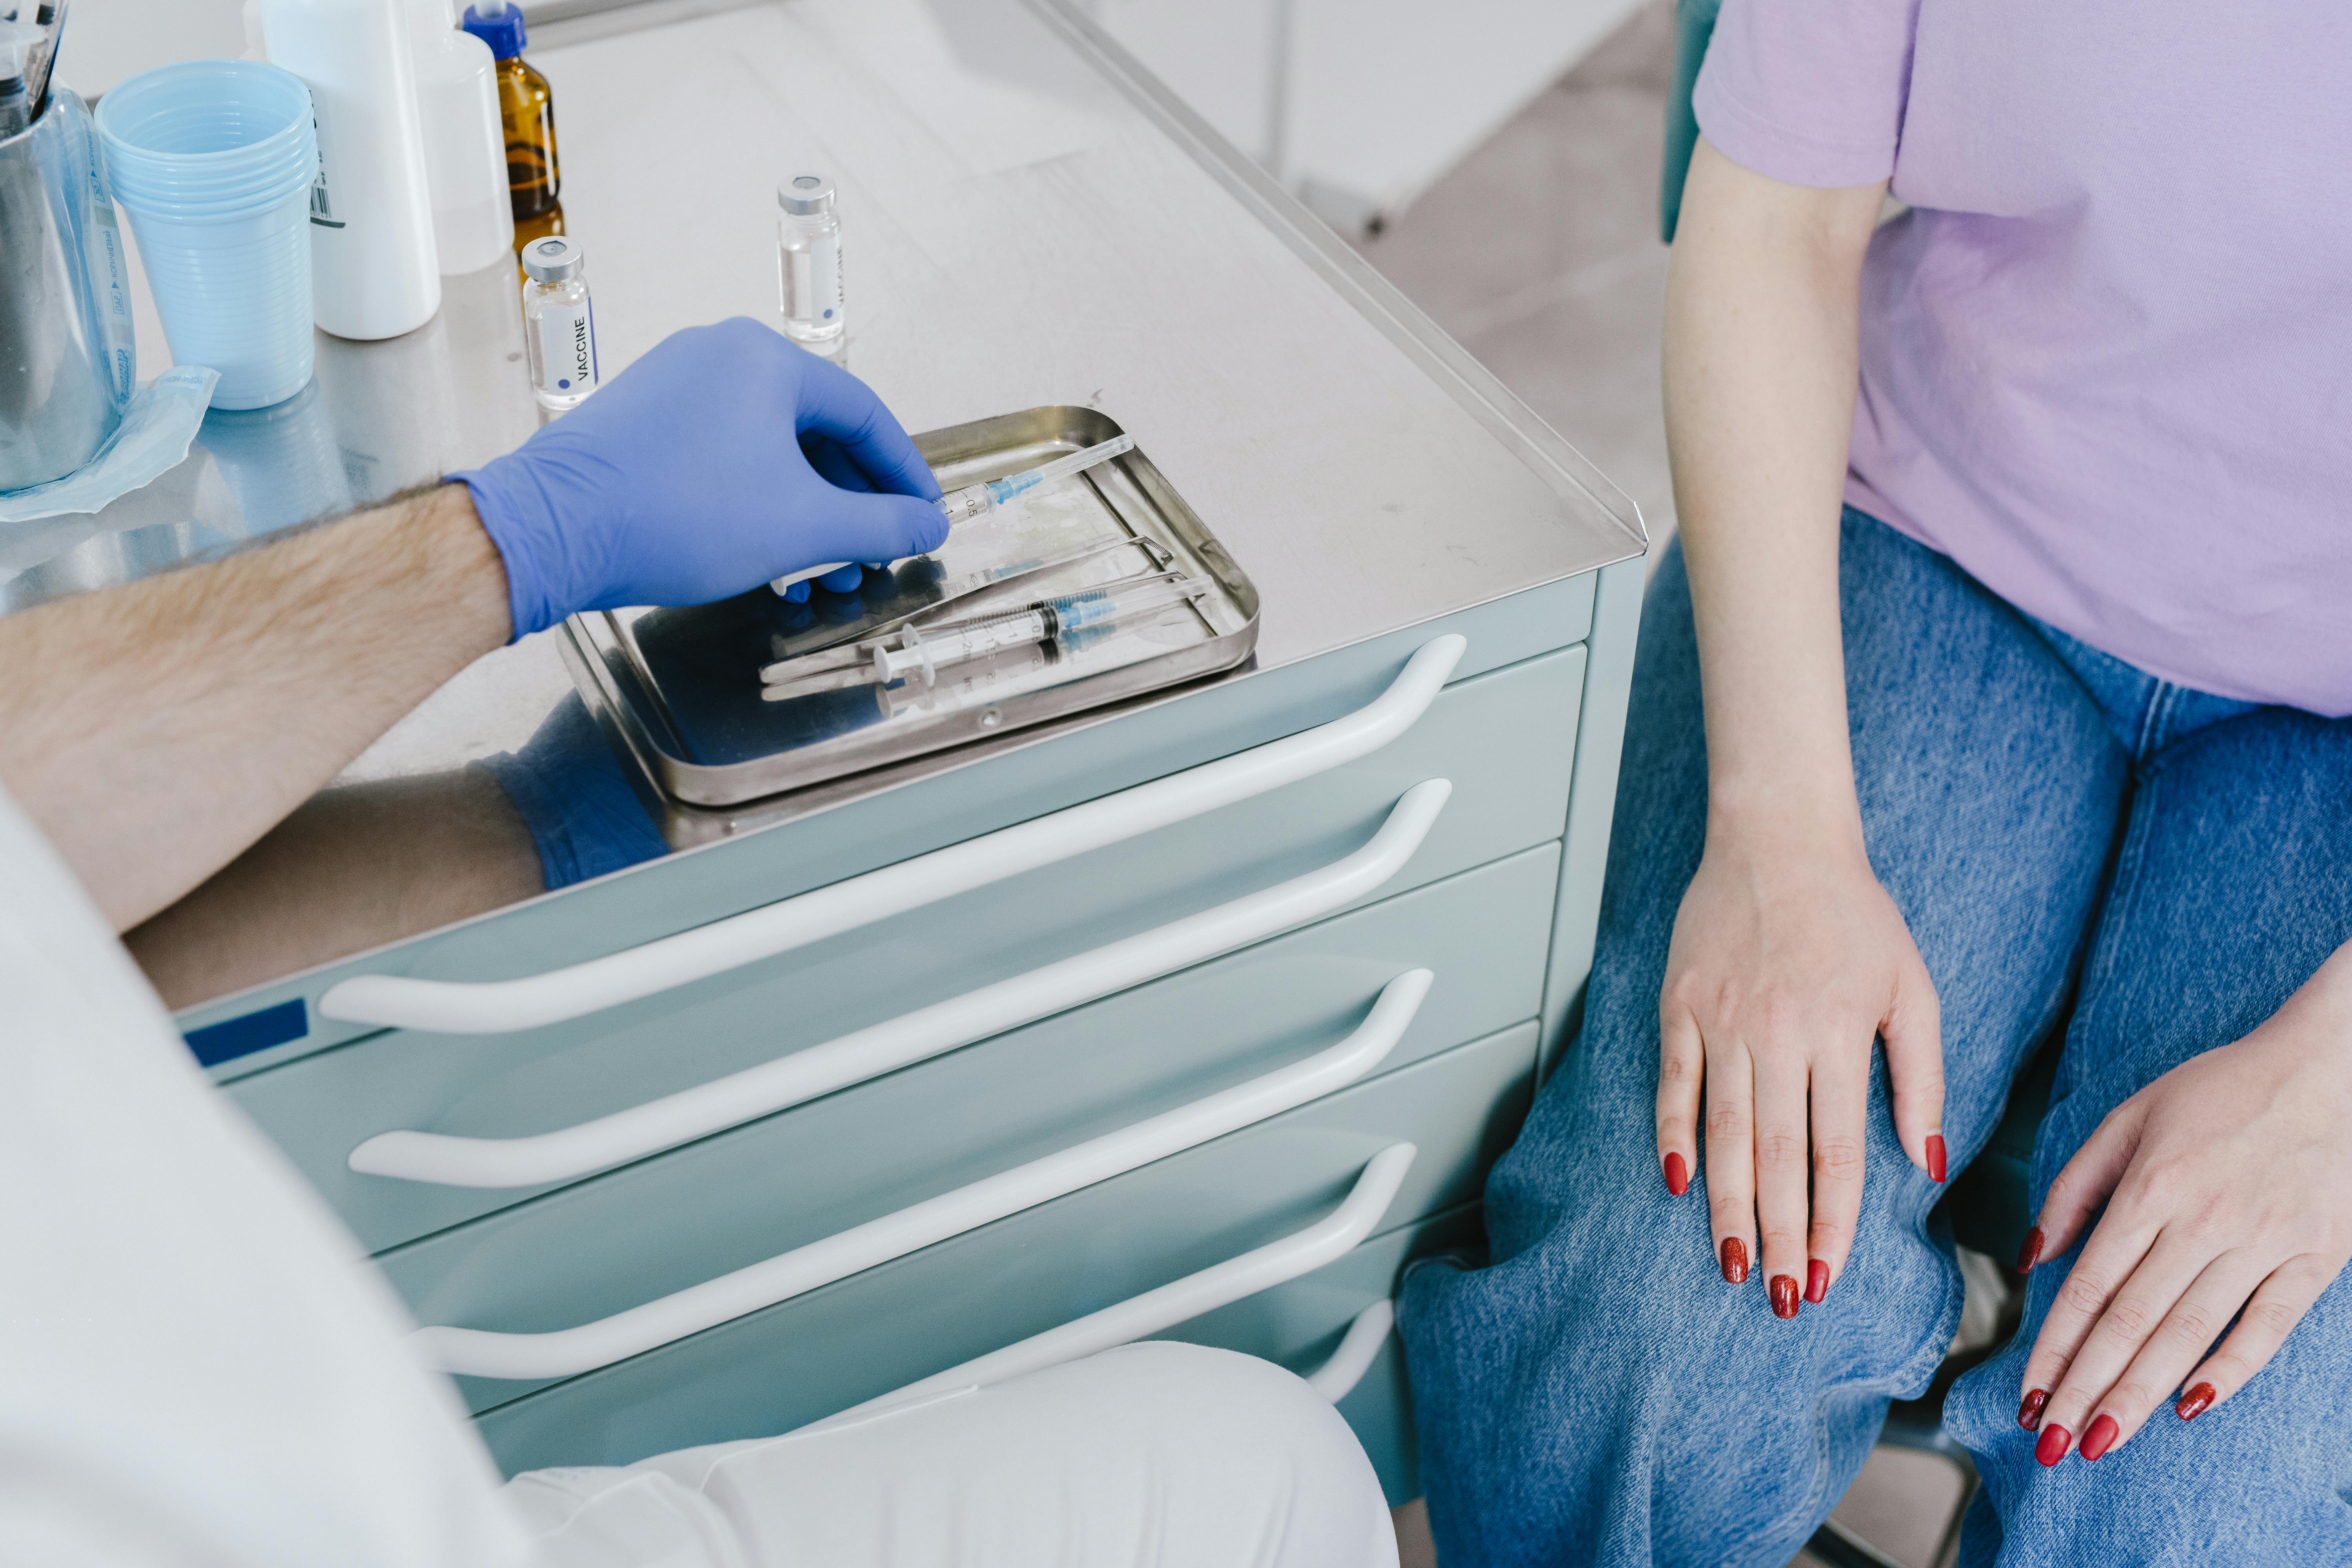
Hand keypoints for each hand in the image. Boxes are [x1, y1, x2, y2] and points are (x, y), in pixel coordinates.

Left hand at [454, 317, 947, 637]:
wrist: (552, 530)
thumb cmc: (675, 515)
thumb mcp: (802, 528)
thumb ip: (880, 526)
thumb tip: (928, 525)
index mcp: (764, 360)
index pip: (865, 414)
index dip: (904, 473)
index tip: (924, 517)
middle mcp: (719, 356)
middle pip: (816, 432)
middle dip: (850, 506)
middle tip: (869, 559)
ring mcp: (675, 385)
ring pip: (769, 450)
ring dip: (805, 514)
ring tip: (818, 575)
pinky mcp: (642, 421)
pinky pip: (724, 456)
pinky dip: (757, 503)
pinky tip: (764, 557)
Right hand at [1656, 811, 1944, 1314]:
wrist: (1777, 840)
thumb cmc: (1854, 916)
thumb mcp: (1910, 989)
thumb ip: (1920, 1077)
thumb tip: (1926, 1160)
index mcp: (1836, 1035)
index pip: (1835, 1151)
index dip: (1831, 1222)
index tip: (1826, 1276)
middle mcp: (1775, 1035)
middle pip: (1776, 1157)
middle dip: (1778, 1236)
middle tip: (1777, 1298)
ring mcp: (1720, 1022)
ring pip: (1723, 1134)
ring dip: (1727, 1206)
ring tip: (1730, 1265)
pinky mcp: (1679, 1007)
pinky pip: (1674, 1086)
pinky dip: (1673, 1137)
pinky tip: (1680, 1186)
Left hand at [2015, 945, 2351, 1463]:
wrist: (2330, 1069)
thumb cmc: (2219, 1090)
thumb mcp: (2128, 1117)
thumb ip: (2075, 1186)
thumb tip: (2034, 1254)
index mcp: (2150, 1188)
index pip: (2088, 1288)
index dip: (2053, 1349)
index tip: (2026, 1395)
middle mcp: (2202, 1222)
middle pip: (2131, 1324)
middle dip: (2085, 1389)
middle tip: (2049, 1443)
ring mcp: (2262, 1244)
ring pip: (2188, 1336)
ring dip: (2140, 1394)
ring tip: (2099, 1440)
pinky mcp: (2314, 1259)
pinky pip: (2265, 1329)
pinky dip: (2228, 1371)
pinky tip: (2189, 1407)